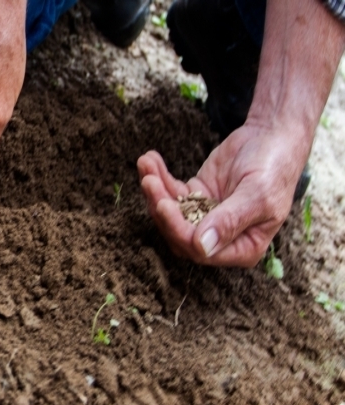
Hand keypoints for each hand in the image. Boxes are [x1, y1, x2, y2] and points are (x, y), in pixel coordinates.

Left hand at [137, 122, 305, 266]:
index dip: (178, 230)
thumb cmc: (274, 167)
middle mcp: (221, 238)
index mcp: (243, 248)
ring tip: (146, 164)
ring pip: (170, 213)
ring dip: (154, 190)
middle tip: (149, 181)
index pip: (201, 250)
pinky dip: (158, 177)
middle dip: (160, 207)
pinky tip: (150, 160)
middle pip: (179, 233)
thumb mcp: (258, 195)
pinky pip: (171, 192)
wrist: (273, 137)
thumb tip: (202, 247)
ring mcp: (205, 217)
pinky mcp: (195, 197)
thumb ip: (230, 221)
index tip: (163, 205)